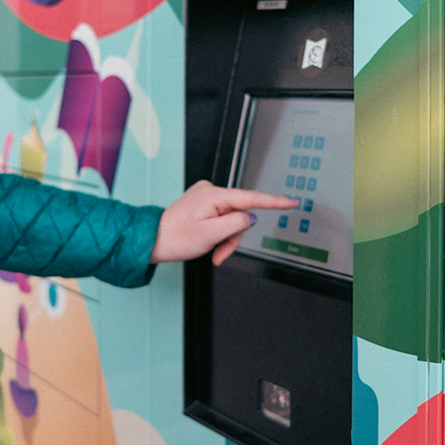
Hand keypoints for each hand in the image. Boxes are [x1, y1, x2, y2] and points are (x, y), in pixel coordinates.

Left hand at [151, 180, 296, 265]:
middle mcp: (210, 190)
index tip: (292, 201)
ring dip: (226, 238)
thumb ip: (237, 224)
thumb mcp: (211, 235)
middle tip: (220, 253)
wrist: (153, 240)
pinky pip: (222, 218)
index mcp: (213, 195)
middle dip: (234, 236)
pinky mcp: (204, 203)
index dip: (275, 202)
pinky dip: (219, 233)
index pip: (252, 198)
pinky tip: (209, 242)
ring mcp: (206, 196)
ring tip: (213, 251)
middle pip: (240, 214)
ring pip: (232, 219)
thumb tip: (251, 217)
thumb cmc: (175, 238)